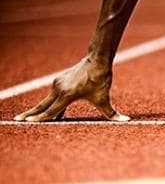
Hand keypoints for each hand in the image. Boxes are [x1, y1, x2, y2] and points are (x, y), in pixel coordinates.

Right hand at [14, 57, 129, 121]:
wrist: (97, 61)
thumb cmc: (100, 80)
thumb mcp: (105, 98)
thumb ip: (113, 113)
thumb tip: (126, 121)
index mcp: (67, 95)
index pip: (51, 111)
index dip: (40, 118)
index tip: (28, 122)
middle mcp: (58, 89)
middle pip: (42, 105)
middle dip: (30, 114)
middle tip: (18, 120)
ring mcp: (57, 84)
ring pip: (47, 101)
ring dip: (40, 111)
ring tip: (28, 119)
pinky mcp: (59, 81)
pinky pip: (53, 97)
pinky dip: (50, 105)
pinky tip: (53, 114)